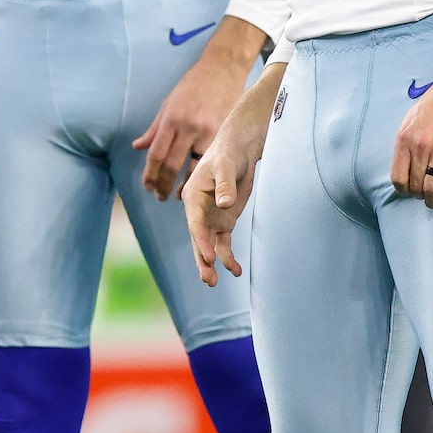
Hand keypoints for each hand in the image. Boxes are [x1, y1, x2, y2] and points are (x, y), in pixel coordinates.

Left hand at [134, 21, 260, 200]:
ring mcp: (207, 131)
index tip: (147, 186)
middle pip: (171, 164)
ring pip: (193, 166)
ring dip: (184, 185)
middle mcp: (188, 126)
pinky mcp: (223, 133)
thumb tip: (137, 146)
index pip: (156, 153)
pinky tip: (199, 184)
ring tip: (177, 196)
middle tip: (159, 196)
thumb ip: (154, 128)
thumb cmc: (193, 84)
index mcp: (171, 118)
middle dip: (162, 184)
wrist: (223, 68)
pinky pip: (210, 160)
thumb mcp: (169, 102)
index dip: (149, 174)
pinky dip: (203, 174)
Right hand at [182, 116, 262, 286]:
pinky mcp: (224, 221)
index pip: (195, 223)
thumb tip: (224, 205)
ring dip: (211, 263)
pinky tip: (235, 271)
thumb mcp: (227, 166)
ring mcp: (211, 218)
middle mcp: (198, 210)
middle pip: (198, 239)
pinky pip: (224, 243)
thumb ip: (225, 186)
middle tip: (208, 279)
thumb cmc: (230, 153)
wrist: (240, 149)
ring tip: (214, 282)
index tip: (209, 257)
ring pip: (209, 245)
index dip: (201, 241)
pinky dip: (227, 257)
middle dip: (202, 260)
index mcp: (193, 196)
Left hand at [391, 74, 432, 218]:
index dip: (403, 191)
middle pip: (414, 186)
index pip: (398, 177)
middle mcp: (420, 146)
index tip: (409, 193)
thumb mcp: (410, 120)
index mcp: (404, 138)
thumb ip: (406, 144)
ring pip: (432, 189)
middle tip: (426, 198)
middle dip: (419, 197)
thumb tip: (404, 169)